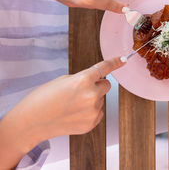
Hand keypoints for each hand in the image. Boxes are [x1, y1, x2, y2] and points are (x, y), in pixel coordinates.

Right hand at [0, 57, 124, 168]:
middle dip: (97, 85)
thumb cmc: (42, 98)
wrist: (31, 122)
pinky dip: (90, 112)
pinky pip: (98, 112)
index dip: (115, 63)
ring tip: (71, 105)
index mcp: (83, 80)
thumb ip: (83, 78)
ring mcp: (93, 111)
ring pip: (101, 99)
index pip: (104, 68)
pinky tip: (74, 114)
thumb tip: (96, 81)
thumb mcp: (63, 80)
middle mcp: (91, 95)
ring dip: (91, 99)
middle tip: (80, 91)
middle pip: (106, 85)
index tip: (124, 59)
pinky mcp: (91, 123)